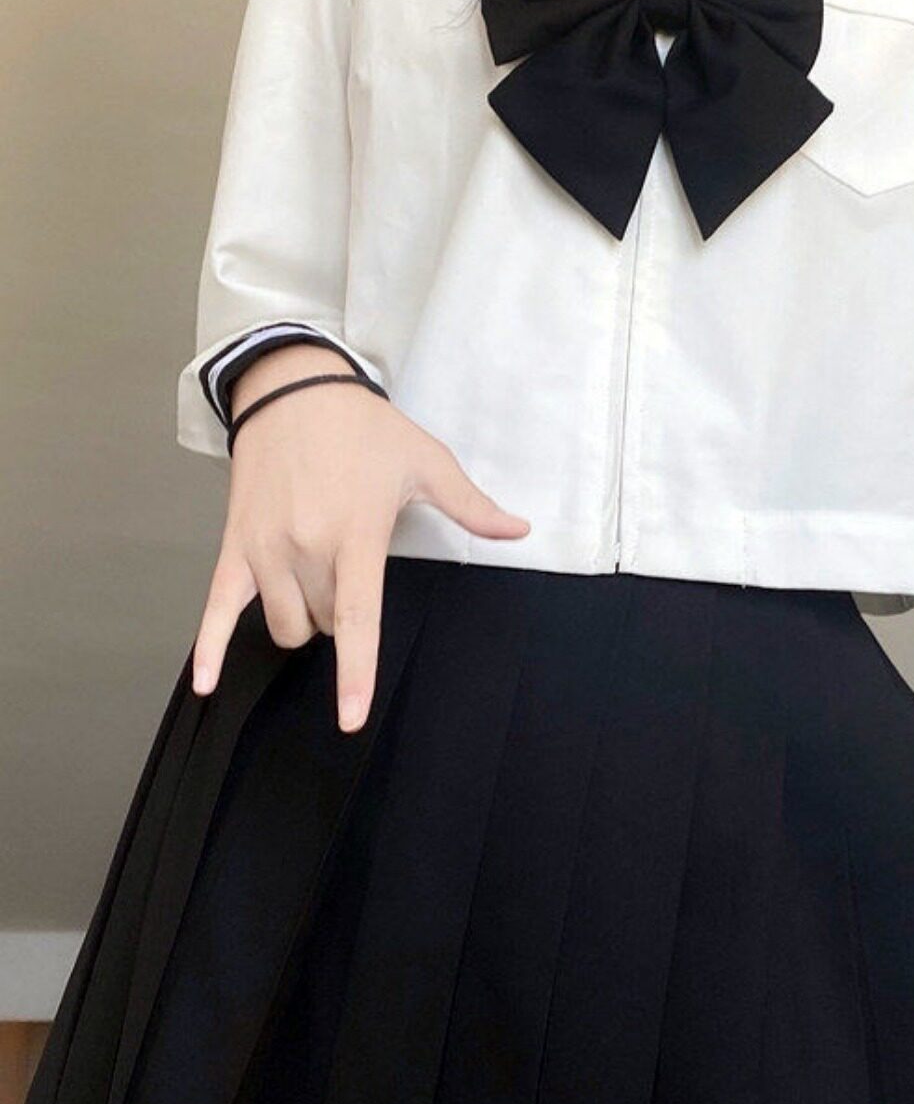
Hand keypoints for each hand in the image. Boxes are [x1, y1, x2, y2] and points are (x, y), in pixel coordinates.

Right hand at [191, 343, 529, 730]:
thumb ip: (471, 505)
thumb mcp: (426, 459)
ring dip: (302, 622)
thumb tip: (519, 530)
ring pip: (283, 625)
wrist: (292, 388)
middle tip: (350, 569)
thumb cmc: (363, 427)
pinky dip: (209, 647)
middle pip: (322, 625)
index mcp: (355, 537)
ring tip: (316, 585)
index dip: (355, 673)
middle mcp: (305, 549)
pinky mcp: (233, 544)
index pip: (354, 620)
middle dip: (338, 618)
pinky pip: (215, 607)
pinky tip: (205, 683)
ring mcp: (264, 550)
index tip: (351, 716)